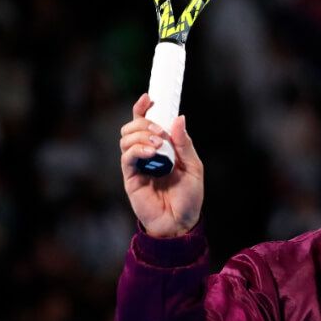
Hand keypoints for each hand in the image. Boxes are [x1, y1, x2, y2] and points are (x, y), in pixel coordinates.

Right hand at [120, 93, 203, 237]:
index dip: (143, 108)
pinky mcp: (130, 177)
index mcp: (163, 147)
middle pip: (132, 126)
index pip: (146, 123)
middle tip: (159, 132)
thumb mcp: (194, 167)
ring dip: (141, 135)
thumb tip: (179, 118)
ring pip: (126, 138)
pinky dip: (137, 150)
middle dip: (144, 122)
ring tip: (158, 145)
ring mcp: (137, 164)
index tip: (149, 98)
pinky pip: (126, 157)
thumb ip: (184, 144)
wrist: (181, 222)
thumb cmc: (189, 196)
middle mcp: (147, 153)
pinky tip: (150, 153)